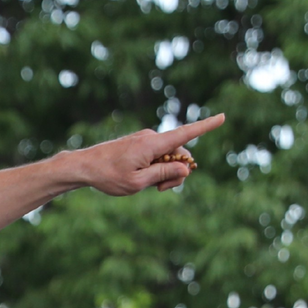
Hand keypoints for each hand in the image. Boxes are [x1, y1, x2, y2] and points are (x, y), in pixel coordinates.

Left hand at [65, 113, 225, 195]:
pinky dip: (156, 168)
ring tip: (147, 186)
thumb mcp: (138, 183)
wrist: (83, 166)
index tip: (223, 117)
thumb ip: (164, 175)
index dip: (206, 127)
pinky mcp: (140, 144)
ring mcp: (145, 140)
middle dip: (178, 172)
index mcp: (153, 145)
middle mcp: (151, 138)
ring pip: (169, 156)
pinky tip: (140, 177)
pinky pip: (157, 155)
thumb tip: (186, 169)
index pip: (186, 134)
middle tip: (160, 190)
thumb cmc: (108, 176)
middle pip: (180, 154)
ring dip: (165, 172)